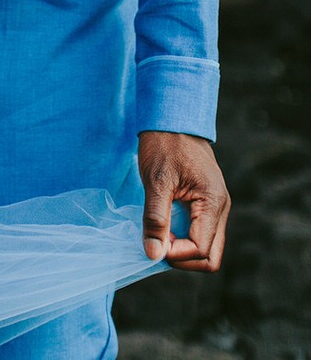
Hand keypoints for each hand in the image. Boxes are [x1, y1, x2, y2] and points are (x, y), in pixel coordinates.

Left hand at [138, 131, 229, 270]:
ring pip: (208, 247)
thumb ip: (155, 218)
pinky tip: (166, 226)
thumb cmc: (164, 144)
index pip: (201, 248)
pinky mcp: (208, 203)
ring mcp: (217, 206)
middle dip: (184, 258)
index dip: (177, 254)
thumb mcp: (155, 180)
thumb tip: (153, 254)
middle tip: (158, 243)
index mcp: (213, 202)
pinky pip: (202, 232)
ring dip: (183, 249)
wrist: (173, 117)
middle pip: (211, 256)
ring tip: (160, 233)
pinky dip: (184, 236)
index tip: (153, 242)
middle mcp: (221, 208)